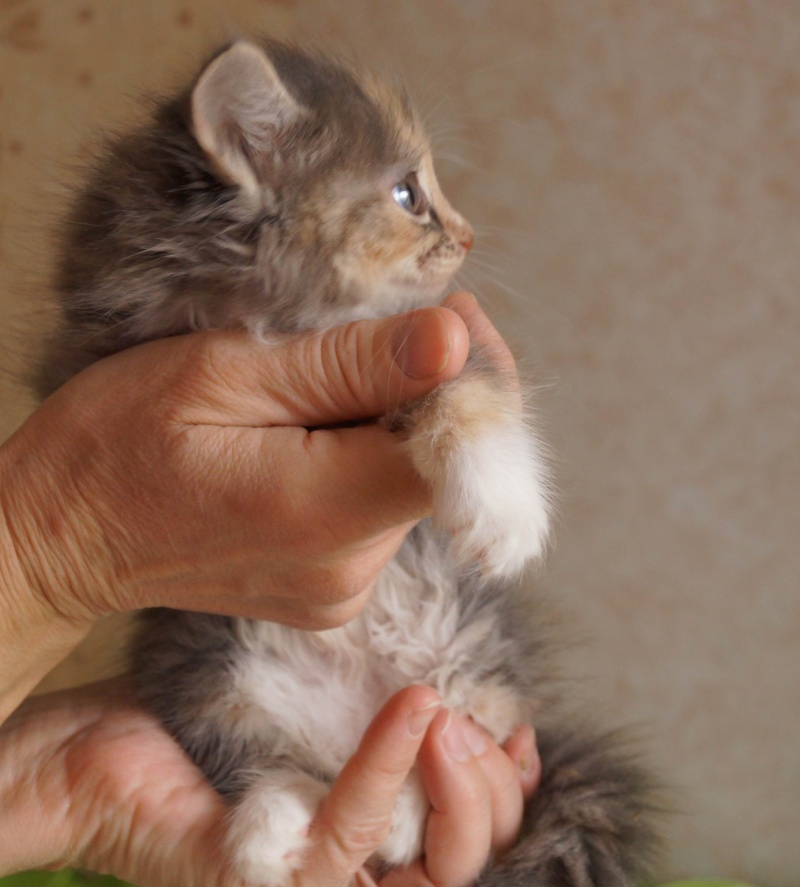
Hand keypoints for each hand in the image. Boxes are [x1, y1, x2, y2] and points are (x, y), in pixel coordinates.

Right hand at [0, 304, 470, 715]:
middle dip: (422, 393)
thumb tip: (452, 343)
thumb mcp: (224, 373)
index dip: (470, 378)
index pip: (457, 449)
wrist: (58, 538)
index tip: (448, 315)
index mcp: (323, 513)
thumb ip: (347, 366)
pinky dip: (360, 462)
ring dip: (384, 426)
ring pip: (407, 484)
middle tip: (367, 335)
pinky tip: (305, 437)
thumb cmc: (118, 445)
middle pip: (436, 465)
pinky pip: (375, 512)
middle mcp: (348, 571)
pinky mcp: (329, 593)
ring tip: (311, 392)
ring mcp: (340, 592)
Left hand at [0, 681, 539, 886]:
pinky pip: (351, 839)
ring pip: (436, 874)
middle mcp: (357, 869)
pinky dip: (389, 767)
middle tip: (472, 708)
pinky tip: (417, 707)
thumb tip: (470, 677)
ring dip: (461, 786)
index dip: (513, 783)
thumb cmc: (207, 720)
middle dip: (495, 787)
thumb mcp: (323, 697)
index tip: (513, 721)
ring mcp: (313, 883)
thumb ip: (394, 700)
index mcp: (376, 834)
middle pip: (473, 860)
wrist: (97, 747)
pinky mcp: (270, 882)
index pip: (478, 832)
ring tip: (444, 709)